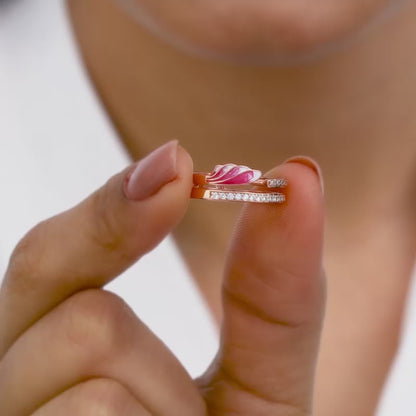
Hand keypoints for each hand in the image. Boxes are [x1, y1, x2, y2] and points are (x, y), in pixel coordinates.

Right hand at [0, 140, 324, 414]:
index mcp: (59, 355)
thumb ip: (273, 291)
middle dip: (120, 272)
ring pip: (85, 349)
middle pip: (56, 279)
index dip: (112, 204)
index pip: (53, 254)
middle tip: (181, 306)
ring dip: (157, 405)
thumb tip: (300, 177)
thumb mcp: (260, 386)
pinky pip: (91, 414)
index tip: (177, 161)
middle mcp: (14, 381)